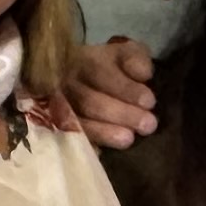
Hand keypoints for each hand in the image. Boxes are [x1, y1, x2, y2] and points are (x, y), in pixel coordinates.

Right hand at [60, 35, 158, 150]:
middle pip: (89, 100)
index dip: (124, 88)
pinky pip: (68, 138)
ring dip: (104, 132)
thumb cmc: (114, 69)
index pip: (100, 72)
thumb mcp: (127, 54)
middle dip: (121, 113)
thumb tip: (143, 75)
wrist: (84, 81)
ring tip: (128, 139)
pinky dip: (86, 145)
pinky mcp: (56, 128)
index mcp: (85, 60)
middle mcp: (66, 82)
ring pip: (77, 121)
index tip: (149, 102)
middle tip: (148, 125)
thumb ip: (136, 59)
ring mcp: (56, 106)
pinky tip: (102, 151)